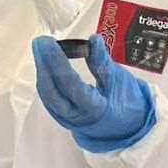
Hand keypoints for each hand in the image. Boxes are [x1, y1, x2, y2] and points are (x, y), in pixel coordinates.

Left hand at [31, 34, 156, 152]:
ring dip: (42, 69)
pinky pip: (48, 97)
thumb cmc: (126, 105)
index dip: (57, 62)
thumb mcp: (118, 81)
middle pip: (51, 90)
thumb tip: (93, 39)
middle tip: (41, 41)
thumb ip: (102, 62)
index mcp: (94, 108)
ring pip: (47, 94)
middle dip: (43, 63)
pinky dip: (45, 78)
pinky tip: (44, 64)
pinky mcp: (62, 115)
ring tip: (41, 48)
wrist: (125, 128)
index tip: (49, 43)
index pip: (70, 83)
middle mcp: (76, 115)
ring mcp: (67, 118)